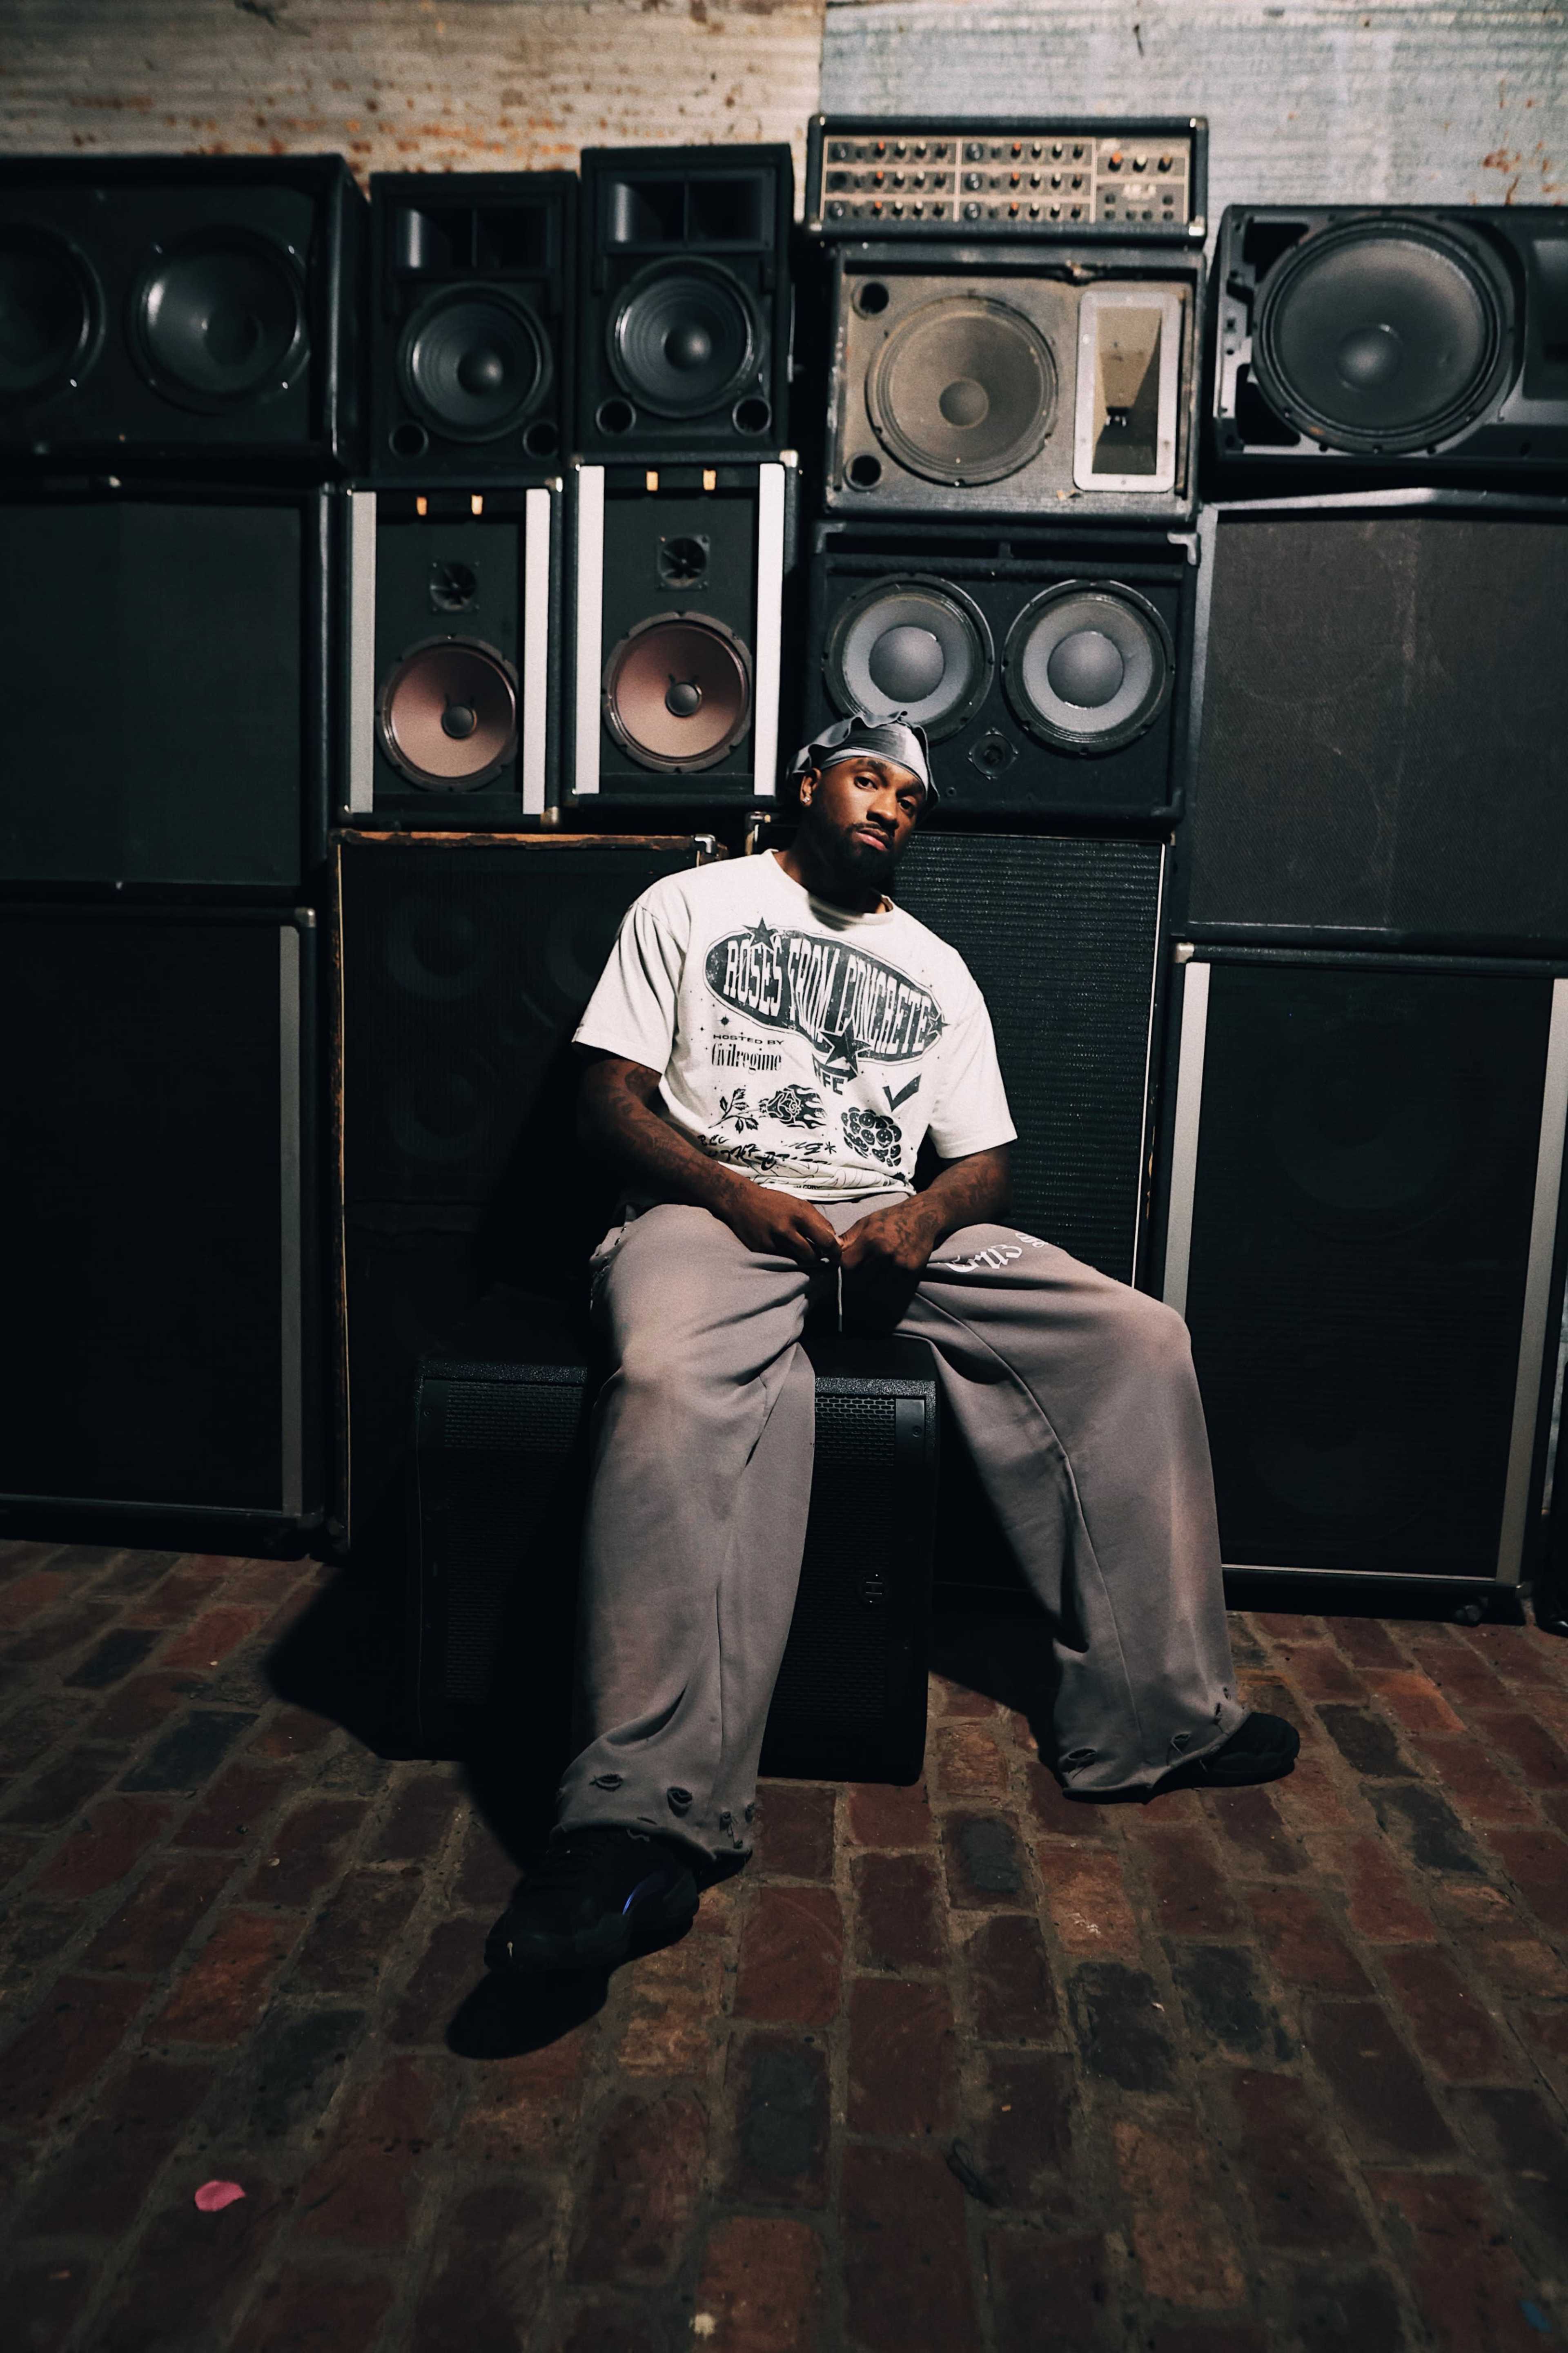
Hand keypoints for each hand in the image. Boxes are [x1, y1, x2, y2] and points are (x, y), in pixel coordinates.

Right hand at [719, 1181, 842, 1273]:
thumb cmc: (775, 1202)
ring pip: (797, 1259)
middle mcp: (786, 1229)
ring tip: (799, 1247)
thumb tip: (836, 1240)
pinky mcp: (761, 1250)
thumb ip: (819, 1221)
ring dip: (802, 1257)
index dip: (834, 1251)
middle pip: (812, 1255)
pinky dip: (786, 1255)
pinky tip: (782, 1245)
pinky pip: (782, 1259)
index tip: (836, 1255)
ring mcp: (773, 1241)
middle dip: (817, 1256)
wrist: (742, 1201)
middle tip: (818, 1254)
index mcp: (799, 1215)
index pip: (825, 1240)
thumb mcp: (800, 1204)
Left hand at [838, 1196, 941, 1325]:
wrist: (923, 1217)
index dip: (844, 1269)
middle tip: (857, 1276)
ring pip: (875, 1286)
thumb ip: (848, 1238)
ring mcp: (899, 1264)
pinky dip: (886, 1286)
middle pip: (859, 1279)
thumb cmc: (892, 1218)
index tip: (846, 1267)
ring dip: (870, 1285)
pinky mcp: (911, 1272)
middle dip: (855, 1279)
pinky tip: (885, 1277)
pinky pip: (892, 1287)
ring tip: (870, 1278)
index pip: (848, 1265)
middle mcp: (884, 1253)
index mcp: (871, 1239)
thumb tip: (829, 1251)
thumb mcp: (867, 1222)